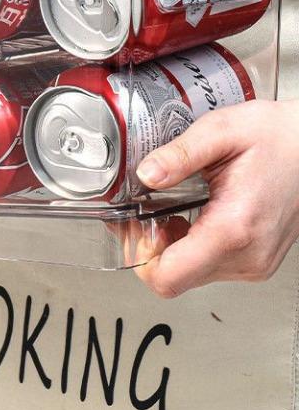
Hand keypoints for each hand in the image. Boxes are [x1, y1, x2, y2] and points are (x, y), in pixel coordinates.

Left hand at [134, 99, 298, 297]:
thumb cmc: (275, 137)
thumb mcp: (220, 131)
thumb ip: (179, 154)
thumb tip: (147, 174)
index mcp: (234, 227)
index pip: (169, 277)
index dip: (139, 257)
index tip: (133, 227)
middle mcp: (247, 255)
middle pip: (175, 279)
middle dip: (149, 248)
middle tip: (142, 214)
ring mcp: (254, 263)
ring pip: (190, 276)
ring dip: (169, 248)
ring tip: (167, 211)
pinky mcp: (255, 261)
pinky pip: (208, 267)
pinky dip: (188, 247)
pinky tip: (186, 218)